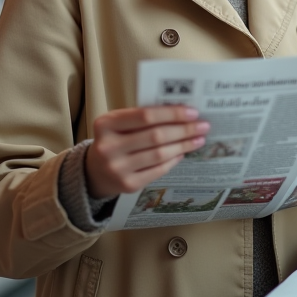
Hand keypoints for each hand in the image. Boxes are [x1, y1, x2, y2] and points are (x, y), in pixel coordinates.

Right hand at [84, 106, 209, 198]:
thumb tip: (181, 113)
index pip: (145, 116)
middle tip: (202, 126)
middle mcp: (109, 147)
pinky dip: (174, 160)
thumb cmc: (113, 140)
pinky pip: (158, 170)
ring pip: (160, 154)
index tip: (193, 112)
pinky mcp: (127, 185)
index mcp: (106, 125)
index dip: (172, 113)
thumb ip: (142, 117)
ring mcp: (117, 168)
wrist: (94, 172)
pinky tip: (183, 152)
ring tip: (198, 139)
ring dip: (183, 145)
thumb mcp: (118, 124)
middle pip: (156, 136)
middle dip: (184, 130)